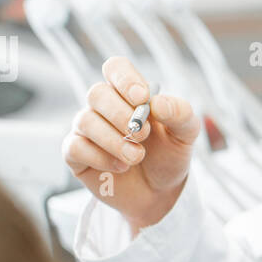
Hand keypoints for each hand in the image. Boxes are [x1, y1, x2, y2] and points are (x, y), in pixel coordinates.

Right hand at [62, 57, 199, 232]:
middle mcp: (104, 107)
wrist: (160, 194)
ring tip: (137, 157)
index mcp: (129, 94)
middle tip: (143, 135)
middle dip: (121, 114)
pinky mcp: (76, 154)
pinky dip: (100, 158)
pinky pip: (75, 147)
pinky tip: (120, 167)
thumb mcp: (186, 134)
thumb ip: (180, 113)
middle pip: (97, 92)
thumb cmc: (169, 156)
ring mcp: (87, 129)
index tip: (142, 98)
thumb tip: (158, 103)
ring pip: (85, 120)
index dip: (125, 79)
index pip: (115, 68)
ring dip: (114, 140)